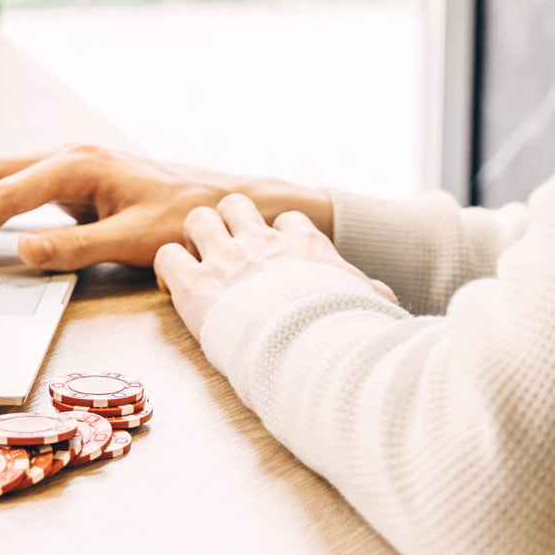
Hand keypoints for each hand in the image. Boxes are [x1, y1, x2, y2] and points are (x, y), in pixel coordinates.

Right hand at [0, 144, 334, 270]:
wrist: (223, 202)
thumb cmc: (186, 218)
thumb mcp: (136, 241)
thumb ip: (77, 248)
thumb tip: (21, 251)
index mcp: (77, 165)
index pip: (1, 197)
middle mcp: (66, 156)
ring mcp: (68, 166)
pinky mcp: (72, 181)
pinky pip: (13, 188)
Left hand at [154, 193, 397, 339]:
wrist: (312, 349)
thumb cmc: (344, 330)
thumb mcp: (370, 304)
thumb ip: (371, 294)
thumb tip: (387, 298)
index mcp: (304, 245)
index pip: (286, 221)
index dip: (277, 238)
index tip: (275, 262)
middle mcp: (262, 243)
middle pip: (236, 204)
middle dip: (229, 224)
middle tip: (228, 255)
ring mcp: (226, 259)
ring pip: (198, 218)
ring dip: (196, 238)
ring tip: (199, 265)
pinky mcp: (195, 284)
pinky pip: (167, 255)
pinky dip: (168, 269)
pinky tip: (176, 288)